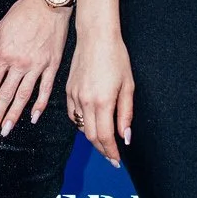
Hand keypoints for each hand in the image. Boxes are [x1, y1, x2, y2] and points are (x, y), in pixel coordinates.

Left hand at [0, 0, 70, 138]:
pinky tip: (32, 117)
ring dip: (13, 115)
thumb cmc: (22, 13)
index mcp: (4, 54)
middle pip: (5, 95)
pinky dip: (39, 105)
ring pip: (23, 96)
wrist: (49, 3)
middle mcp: (19, 63)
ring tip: (5, 130)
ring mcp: (36, 66)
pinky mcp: (52, 66)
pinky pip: (45, 89)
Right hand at [67, 33, 134, 166]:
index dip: (111, 152)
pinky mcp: (68, 91)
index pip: (105, 137)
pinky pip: (73, 115)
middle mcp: (85, 101)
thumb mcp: (128, 86)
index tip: (117, 161)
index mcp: (102, 101)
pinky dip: (81, 124)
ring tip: (104, 143)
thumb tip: (125, 137)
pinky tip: (91, 124)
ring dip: (93, 138)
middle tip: (112, 157)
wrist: (96, 37)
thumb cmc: (116, 57)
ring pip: (81, 127)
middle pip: (91, 136)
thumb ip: (125, 113)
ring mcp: (74, 96)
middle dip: (102, 150)